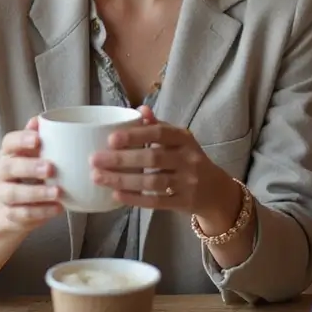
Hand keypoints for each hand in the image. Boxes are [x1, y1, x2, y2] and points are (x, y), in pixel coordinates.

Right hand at [0, 119, 63, 229]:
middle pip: (8, 167)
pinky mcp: (9, 214)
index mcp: (7, 153)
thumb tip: (40, 120)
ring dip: (36, 193)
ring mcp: (2, 194)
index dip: (21, 139)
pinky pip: (22, 214)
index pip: (8, 142)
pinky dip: (41, 212)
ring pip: (14, 193)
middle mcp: (0, 173)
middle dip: (29, 167)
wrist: (13, 207)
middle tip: (50, 168)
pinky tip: (58, 208)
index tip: (38, 139)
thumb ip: (38, 138)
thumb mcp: (34, 155)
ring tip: (57, 192)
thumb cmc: (29, 173)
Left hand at [90, 106, 240, 221]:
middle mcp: (188, 159)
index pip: (160, 133)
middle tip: (94, 160)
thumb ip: (159, 126)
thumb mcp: (180, 140)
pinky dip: (136, 199)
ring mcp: (188, 183)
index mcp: (185, 138)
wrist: (217, 191)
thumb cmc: (189, 159)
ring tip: (98, 177)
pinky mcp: (184, 203)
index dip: (136, 135)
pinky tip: (116, 195)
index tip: (111, 139)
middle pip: (153, 158)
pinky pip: (157, 202)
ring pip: (152, 182)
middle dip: (121, 160)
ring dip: (123, 180)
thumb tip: (140, 109)